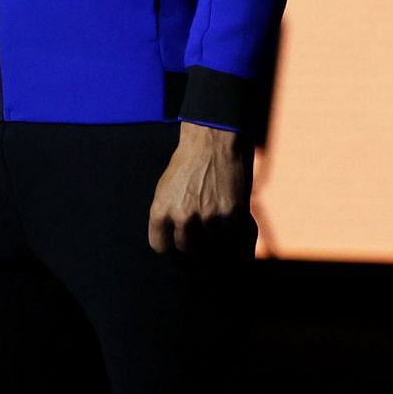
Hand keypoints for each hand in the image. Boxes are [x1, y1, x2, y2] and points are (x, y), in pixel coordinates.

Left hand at [147, 122, 253, 255]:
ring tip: (214, 224)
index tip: (176, 239)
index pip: (159, 246)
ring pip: (210, 248)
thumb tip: (172, 243)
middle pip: (186, 251)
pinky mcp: (232, 215)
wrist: (213, 142)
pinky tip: (228, 222)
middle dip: (192, 245)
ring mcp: (209, 218)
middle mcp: (183, 217)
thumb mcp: (165, 190)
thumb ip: (166, 217)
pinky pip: (231, 240)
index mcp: (161, 210)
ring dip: (213, 240)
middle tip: (199, 234)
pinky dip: (232, 236)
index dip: (168, 244)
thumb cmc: (187, 164)